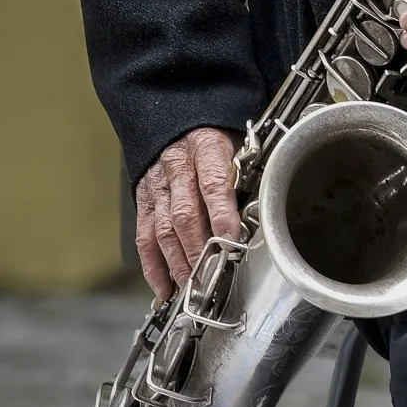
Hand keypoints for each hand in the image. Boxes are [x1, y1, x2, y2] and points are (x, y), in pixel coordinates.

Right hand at [134, 126, 242, 295]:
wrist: (176, 119)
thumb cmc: (215, 135)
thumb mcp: (238, 143)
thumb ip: (247, 175)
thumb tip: (262, 212)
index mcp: (206, 148)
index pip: (213, 184)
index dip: (222, 214)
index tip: (231, 240)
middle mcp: (177, 167)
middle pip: (185, 214)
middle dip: (197, 250)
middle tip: (209, 276)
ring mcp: (157, 186)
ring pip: (163, 229)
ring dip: (177, 263)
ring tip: (190, 287)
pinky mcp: (144, 200)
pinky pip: (144, 236)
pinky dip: (153, 265)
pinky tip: (164, 286)